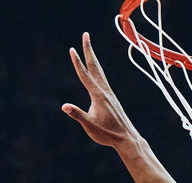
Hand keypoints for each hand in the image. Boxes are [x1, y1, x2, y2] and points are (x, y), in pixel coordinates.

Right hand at [62, 32, 135, 148]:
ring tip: (88, 48)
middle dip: (88, 50)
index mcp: (98, 95)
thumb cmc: (107, 134)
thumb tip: (65, 107)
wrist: (126, 138)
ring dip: (93, 58)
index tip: (72, 49)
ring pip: (99, 71)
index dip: (77, 62)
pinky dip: (97, 70)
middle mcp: (104, 91)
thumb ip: (78, 115)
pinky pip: (102, 79)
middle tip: (85, 35)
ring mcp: (109, 93)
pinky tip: (96, 71)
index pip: (85, 75)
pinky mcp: (111, 98)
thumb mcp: (90, 126)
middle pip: (95, 66)